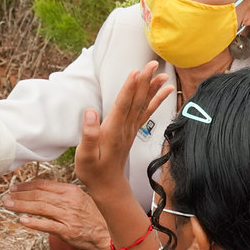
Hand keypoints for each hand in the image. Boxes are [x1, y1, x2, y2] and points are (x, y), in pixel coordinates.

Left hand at [4, 178, 110, 249]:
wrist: (110, 235)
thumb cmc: (96, 218)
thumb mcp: (81, 199)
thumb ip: (63, 196)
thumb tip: (43, 193)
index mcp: (71, 191)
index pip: (44, 185)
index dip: (27, 185)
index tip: (15, 187)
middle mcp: (69, 201)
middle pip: (39, 195)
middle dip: (20, 195)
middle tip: (6, 196)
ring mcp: (68, 216)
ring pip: (40, 208)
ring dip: (21, 206)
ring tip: (9, 205)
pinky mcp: (68, 231)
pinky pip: (47, 225)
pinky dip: (34, 222)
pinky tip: (23, 220)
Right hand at [75, 62, 170, 193]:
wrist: (107, 185)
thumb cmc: (93, 170)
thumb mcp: (84, 156)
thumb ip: (88, 135)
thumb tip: (91, 113)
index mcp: (112, 131)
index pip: (122, 105)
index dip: (129, 88)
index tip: (136, 72)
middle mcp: (125, 128)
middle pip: (136, 101)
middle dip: (144, 81)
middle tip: (152, 64)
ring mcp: (131, 129)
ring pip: (143, 105)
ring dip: (153, 88)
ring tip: (163, 74)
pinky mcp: (132, 131)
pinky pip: (147, 113)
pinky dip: (156, 100)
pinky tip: (164, 91)